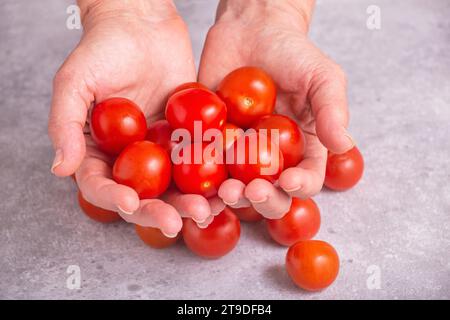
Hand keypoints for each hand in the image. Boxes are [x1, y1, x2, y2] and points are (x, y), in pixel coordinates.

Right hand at [48, 0, 222, 234]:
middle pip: (142, 195)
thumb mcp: (75, 83)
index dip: (114, 199)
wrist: (143, 25)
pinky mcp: (187, 138)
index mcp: (98, 152)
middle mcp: (128, 158)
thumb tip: (61, 169)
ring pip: (174, 186)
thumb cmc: (102, 49)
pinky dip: (212, 176)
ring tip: (208, 210)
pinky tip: (226, 187)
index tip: (131, 204)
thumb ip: (64, 126)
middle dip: (159, 211)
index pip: (102, 185)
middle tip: (178, 221)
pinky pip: (199, 161)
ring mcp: (159, 150)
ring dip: (190, 202)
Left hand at [199, 0, 353, 217]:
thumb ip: (332, 111)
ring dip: (231, 195)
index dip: (300, 185)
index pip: (307, 178)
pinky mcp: (212, 142)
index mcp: (303, 149)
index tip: (289, 180)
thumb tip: (344, 145)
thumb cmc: (294, 53)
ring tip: (225, 190)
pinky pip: (205, 163)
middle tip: (252, 190)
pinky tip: (196, 180)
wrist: (251, 30)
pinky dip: (201, 175)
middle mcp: (272, 158)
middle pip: (271, 192)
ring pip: (236, 186)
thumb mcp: (322, 77)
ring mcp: (240, 153)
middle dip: (262, 198)